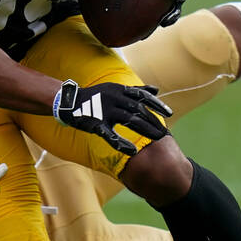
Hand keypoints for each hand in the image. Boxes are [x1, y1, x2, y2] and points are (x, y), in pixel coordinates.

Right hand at [51, 80, 171, 155]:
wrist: (70, 102)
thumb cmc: (96, 97)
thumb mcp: (116, 89)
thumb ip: (136, 90)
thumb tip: (156, 89)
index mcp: (119, 90)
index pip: (143, 96)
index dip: (157, 105)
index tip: (170, 114)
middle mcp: (113, 98)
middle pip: (139, 109)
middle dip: (153, 120)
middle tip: (164, 132)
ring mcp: (104, 111)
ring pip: (129, 120)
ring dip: (145, 129)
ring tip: (157, 138)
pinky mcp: (96, 123)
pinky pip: (110, 135)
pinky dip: (122, 143)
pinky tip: (132, 150)